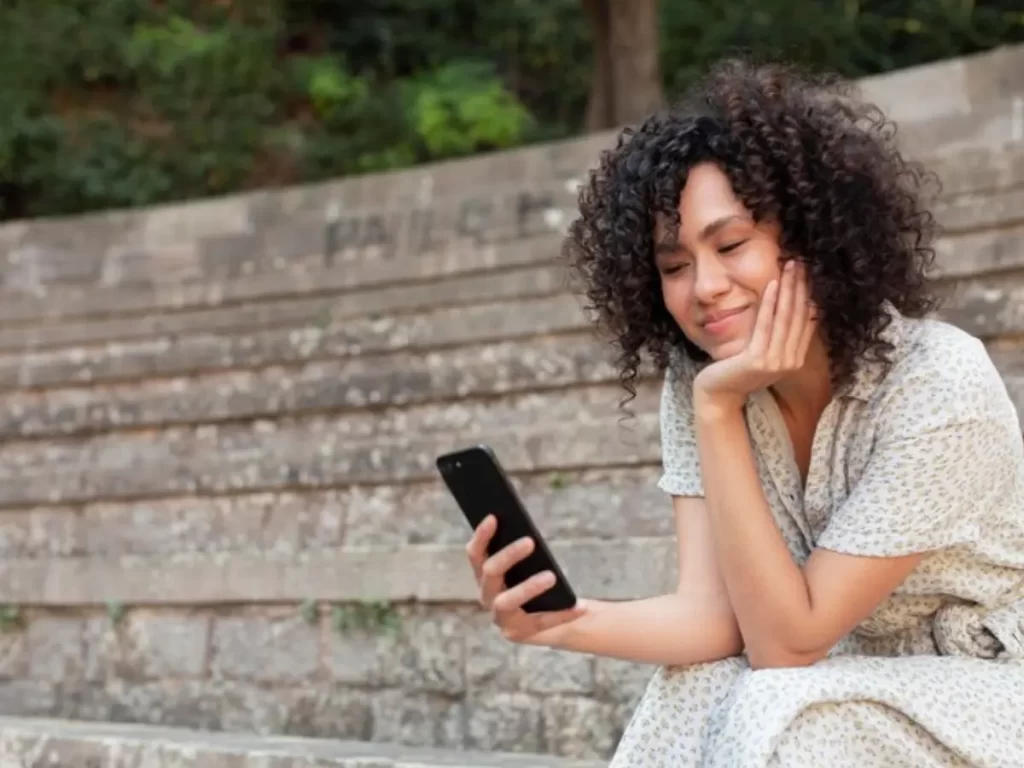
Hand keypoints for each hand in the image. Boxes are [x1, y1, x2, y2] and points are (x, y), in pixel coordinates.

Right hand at [466, 515, 585, 643]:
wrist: (551, 616)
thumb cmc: (537, 579)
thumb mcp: (530, 563)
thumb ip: (524, 550)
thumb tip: (530, 533)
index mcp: (484, 574)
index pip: (475, 553)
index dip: (481, 535)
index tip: (494, 516)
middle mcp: (486, 595)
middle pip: (491, 572)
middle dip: (508, 555)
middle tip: (530, 541)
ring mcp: (499, 617)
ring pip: (506, 601)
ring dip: (528, 587)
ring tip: (551, 576)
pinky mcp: (518, 633)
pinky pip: (540, 622)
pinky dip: (562, 614)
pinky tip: (581, 606)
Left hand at [693, 259, 817, 411]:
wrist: (719, 394)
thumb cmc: (737, 371)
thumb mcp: (764, 352)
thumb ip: (779, 337)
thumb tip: (793, 308)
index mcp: (794, 359)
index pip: (806, 321)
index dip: (808, 295)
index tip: (808, 273)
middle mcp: (790, 362)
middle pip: (799, 316)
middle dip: (800, 287)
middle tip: (801, 262)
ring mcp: (775, 362)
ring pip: (785, 318)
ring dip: (788, 289)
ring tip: (790, 266)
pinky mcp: (758, 360)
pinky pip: (766, 326)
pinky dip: (770, 303)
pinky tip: (772, 285)